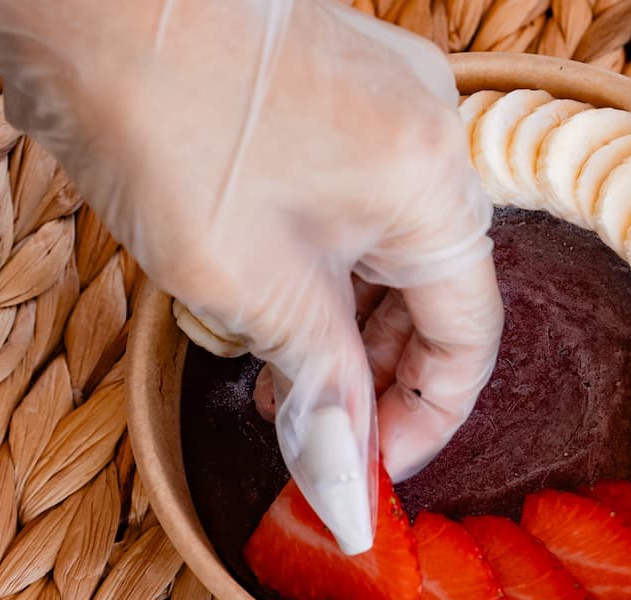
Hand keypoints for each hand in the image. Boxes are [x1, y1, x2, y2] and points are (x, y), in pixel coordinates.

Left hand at [0, 0, 502, 553]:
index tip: (364, 467)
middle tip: (304, 420)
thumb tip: (351, 480)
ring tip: (270, 364)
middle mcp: (432, 134)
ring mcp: (389, 99)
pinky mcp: (340, 86)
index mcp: (433, 186)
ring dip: (342, 318)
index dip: (421, 421)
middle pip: (435, 291)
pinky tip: (263, 290)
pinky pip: (356, 197)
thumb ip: (319, 384)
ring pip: (391, 246)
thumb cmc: (162, 123)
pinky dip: (321, 257)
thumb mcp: (248, 285)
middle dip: (372, 370)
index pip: (468, 338)